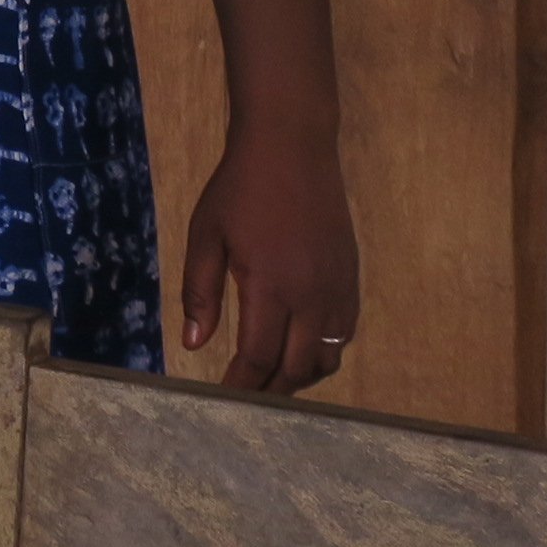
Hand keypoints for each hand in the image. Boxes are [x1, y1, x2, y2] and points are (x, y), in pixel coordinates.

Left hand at [179, 117, 359, 394]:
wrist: (293, 147)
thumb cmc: (240, 188)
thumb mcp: (207, 236)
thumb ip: (200, 293)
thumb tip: (194, 345)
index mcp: (271, 286)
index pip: (259, 357)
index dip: (242, 386)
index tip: (225, 400)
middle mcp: (312, 296)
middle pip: (297, 368)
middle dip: (271, 390)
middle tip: (247, 396)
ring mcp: (338, 289)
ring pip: (328, 358)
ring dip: (300, 375)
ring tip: (272, 377)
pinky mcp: (352, 279)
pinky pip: (344, 334)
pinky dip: (324, 352)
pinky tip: (300, 347)